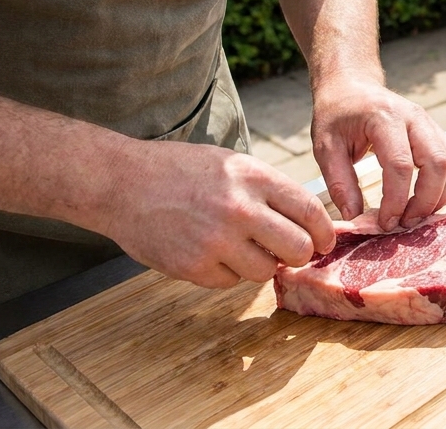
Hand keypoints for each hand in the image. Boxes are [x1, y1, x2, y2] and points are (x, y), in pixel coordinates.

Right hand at [98, 140, 335, 287]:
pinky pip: (230, 282)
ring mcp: (216, 240)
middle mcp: (240, 208)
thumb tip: (308, 221)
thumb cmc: (180, 170)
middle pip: (298, 248)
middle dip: (300, 255)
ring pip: (265, 271)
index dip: (324, 232)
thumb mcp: (232, 164)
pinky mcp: (193, 266)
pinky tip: (209, 251)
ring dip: (261, 265)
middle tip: (291, 253)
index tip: (324, 241)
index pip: (310, 211)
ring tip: (240, 247)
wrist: (121, 182)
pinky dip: (226, 272)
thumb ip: (269, 190)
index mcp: (254, 177)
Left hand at [310, 70, 445, 230]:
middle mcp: (414, 117)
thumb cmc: (336, 115)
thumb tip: (357, 219)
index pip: (400, 164)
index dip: (396, 200)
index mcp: (384, 117)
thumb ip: (340, 183)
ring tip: (416, 214)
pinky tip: (425, 200)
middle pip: (438, 163)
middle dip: (425, 201)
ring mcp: (429, 122)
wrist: (351, 85)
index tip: (385, 222)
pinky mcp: (436, 130)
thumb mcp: (325, 147)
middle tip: (404, 223)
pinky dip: (445, 184)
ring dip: (440, 194)